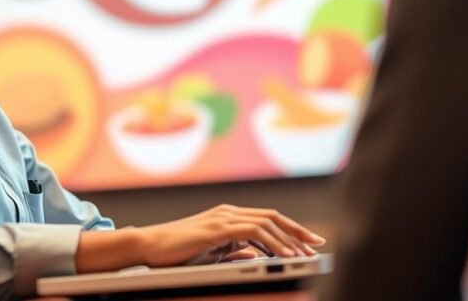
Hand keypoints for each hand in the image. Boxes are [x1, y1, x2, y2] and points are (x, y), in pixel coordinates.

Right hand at [134, 204, 324, 266]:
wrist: (149, 246)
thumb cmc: (176, 253)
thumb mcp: (212, 254)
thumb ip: (234, 252)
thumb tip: (256, 256)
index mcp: (228, 216)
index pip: (267, 219)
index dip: (290, 230)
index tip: (309, 242)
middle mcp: (229, 212)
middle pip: (273, 217)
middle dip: (298, 231)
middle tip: (318, 245)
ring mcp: (223, 217)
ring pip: (267, 222)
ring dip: (289, 239)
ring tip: (304, 255)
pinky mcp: (218, 227)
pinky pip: (254, 232)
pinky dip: (273, 243)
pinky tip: (284, 255)